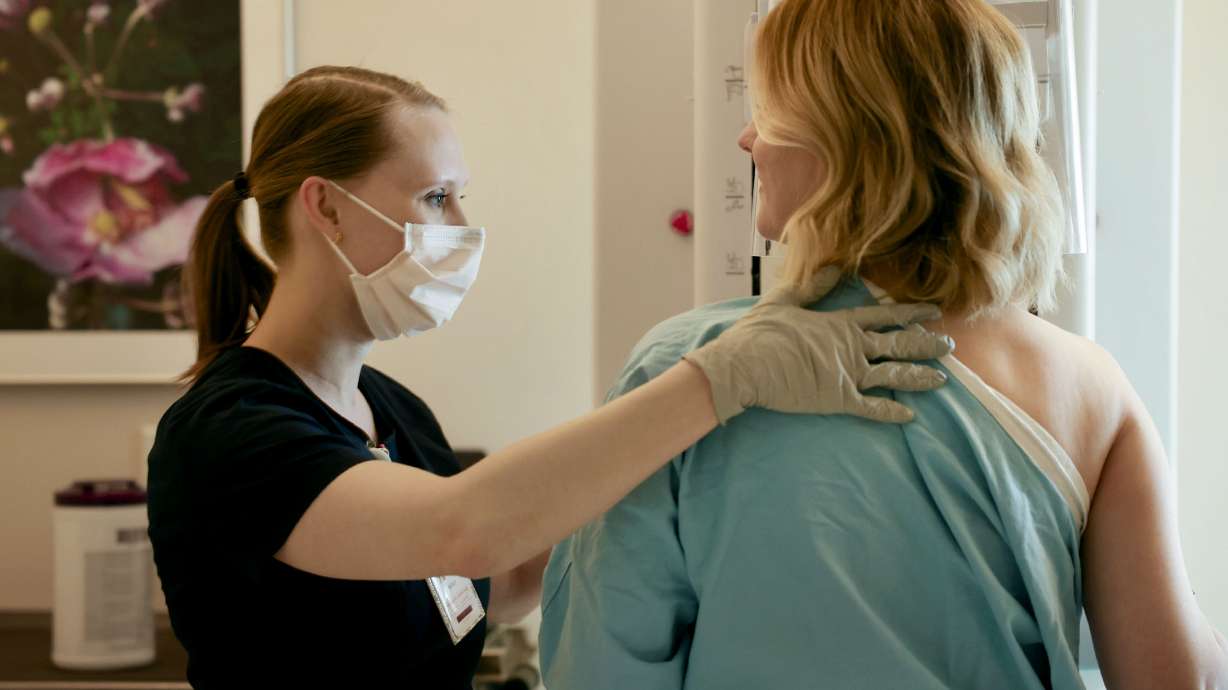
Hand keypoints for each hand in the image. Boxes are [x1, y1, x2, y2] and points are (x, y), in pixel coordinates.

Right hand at [683, 267, 954, 423]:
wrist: (742, 366)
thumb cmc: (758, 334)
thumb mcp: (784, 301)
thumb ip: (813, 287)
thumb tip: (836, 266)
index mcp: (839, 323)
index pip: (883, 316)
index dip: (910, 313)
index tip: (933, 312)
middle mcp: (849, 346)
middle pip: (897, 344)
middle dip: (925, 344)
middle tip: (949, 345)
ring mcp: (845, 373)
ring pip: (892, 375)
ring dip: (919, 377)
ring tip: (942, 380)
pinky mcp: (836, 398)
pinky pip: (870, 407)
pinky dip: (890, 412)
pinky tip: (909, 415)